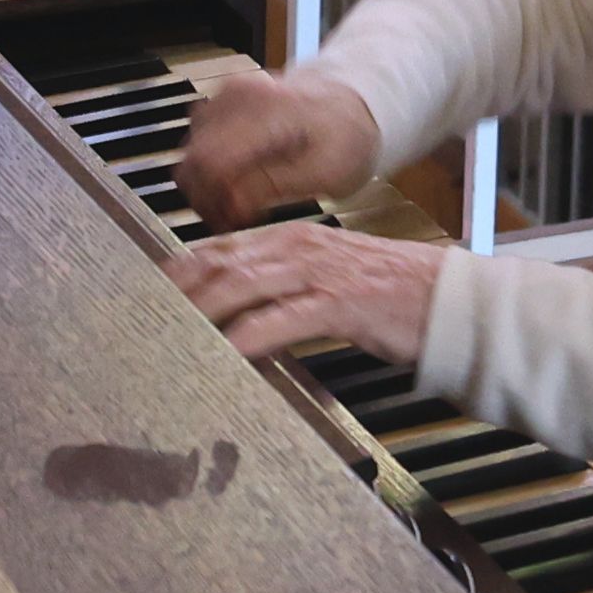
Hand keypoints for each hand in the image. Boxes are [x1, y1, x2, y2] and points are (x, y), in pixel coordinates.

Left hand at [168, 219, 446, 370]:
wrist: (451, 300)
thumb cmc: (391, 296)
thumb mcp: (327, 280)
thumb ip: (282, 289)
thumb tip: (238, 314)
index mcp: (292, 238)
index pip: (218, 248)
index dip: (177, 272)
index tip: (146, 296)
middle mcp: (298, 247)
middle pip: (219, 265)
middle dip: (176, 294)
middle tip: (141, 321)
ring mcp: (318, 273)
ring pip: (241, 287)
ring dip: (200, 313)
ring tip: (168, 337)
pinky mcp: (338, 303)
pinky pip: (280, 319)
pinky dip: (246, 337)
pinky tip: (224, 354)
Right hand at [174, 62, 382, 223]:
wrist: (352, 105)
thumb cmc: (347, 137)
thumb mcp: (325, 172)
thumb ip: (274, 187)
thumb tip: (230, 206)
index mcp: (264, 110)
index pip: (210, 163)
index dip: (216, 202)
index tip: (236, 222)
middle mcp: (235, 97)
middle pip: (192, 162)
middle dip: (208, 201)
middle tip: (235, 223)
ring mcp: (223, 99)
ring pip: (189, 158)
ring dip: (207, 190)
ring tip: (240, 207)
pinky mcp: (219, 107)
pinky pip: (196, 147)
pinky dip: (210, 173)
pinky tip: (236, 187)